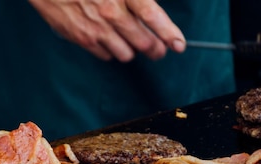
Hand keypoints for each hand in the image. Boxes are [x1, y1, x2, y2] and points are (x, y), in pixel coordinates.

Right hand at [28, 0, 185, 61]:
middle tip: (158, 49)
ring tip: (131, 43)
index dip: (169, 33)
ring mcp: (96, 28)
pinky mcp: (81, 38)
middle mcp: (111, 12)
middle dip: (155, 49)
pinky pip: (105, 56)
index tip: (178, 44)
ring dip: (132, 51)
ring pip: (126, 54)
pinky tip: (110, 41)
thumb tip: (150, 11)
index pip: (153, 16)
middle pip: (143, 42)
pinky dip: (111, 51)